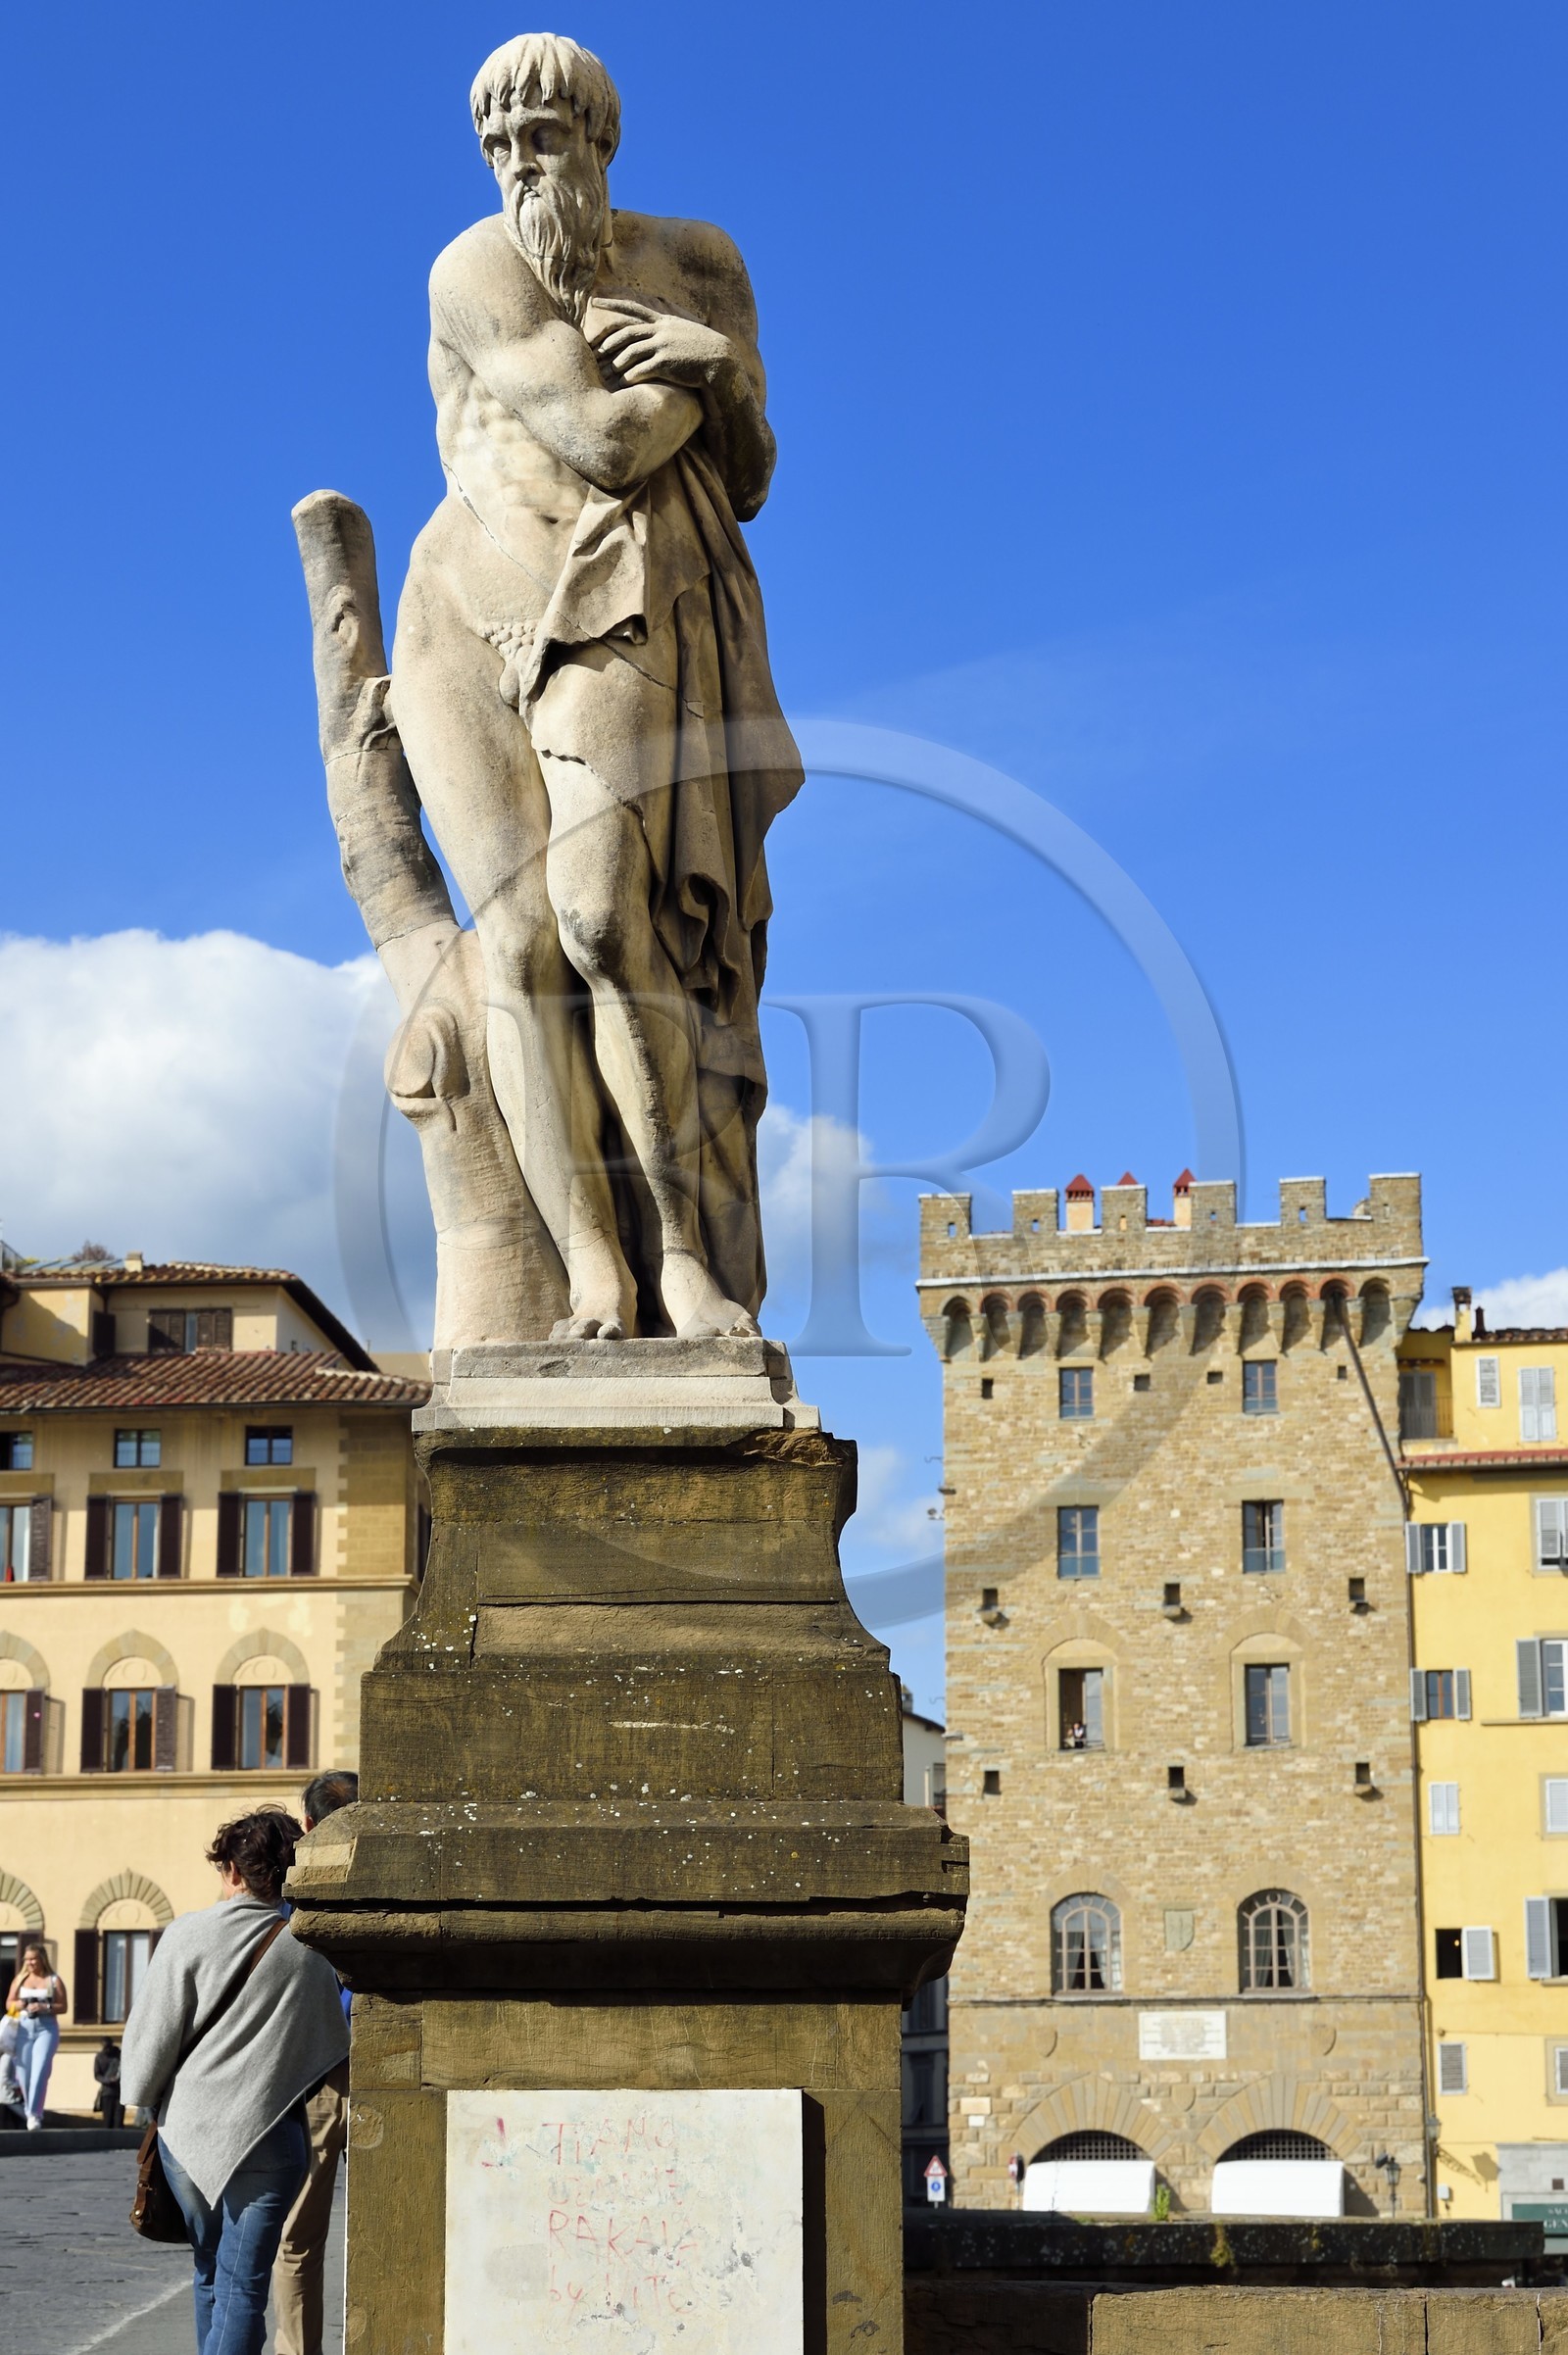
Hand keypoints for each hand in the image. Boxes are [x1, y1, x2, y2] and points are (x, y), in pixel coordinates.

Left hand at [585, 299, 731, 388]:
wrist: (722, 361)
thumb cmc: (706, 352)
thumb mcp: (688, 334)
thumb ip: (672, 331)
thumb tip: (664, 332)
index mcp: (665, 322)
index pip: (634, 308)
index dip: (613, 304)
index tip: (595, 300)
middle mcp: (661, 331)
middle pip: (627, 333)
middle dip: (609, 341)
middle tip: (596, 349)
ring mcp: (663, 346)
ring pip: (631, 352)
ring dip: (618, 363)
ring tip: (609, 372)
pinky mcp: (666, 363)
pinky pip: (641, 369)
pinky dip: (630, 377)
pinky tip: (623, 384)